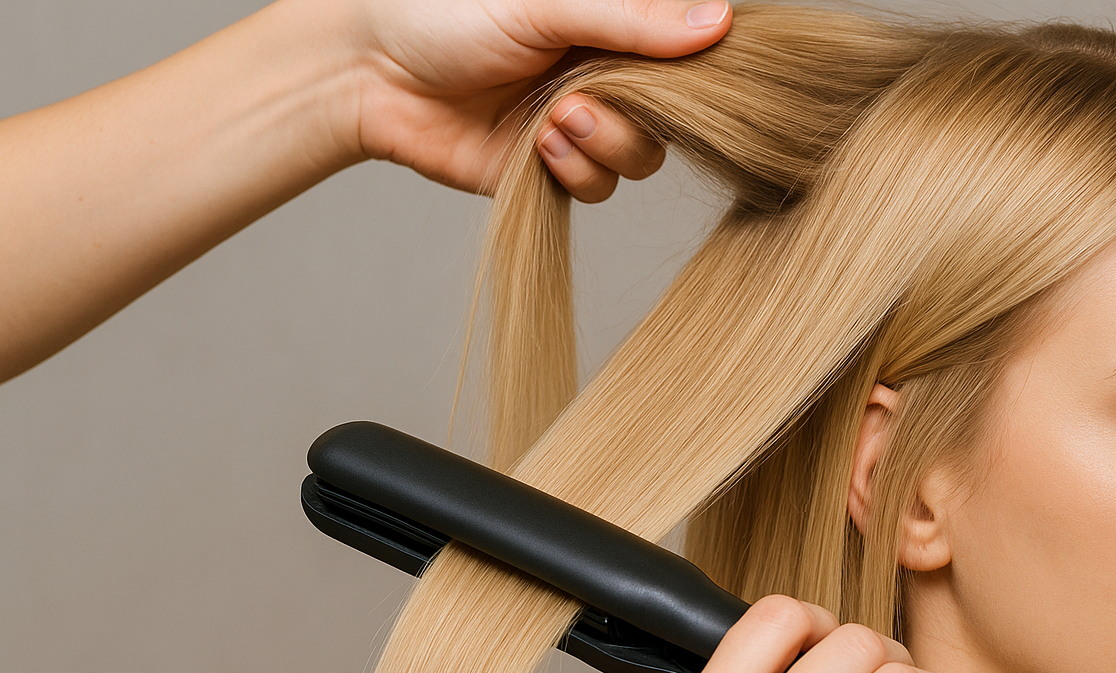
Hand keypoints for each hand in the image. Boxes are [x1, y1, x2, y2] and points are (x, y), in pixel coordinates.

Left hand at [339, 0, 732, 195]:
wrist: (373, 74)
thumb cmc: (444, 15)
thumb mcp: (546, 4)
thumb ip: (630, 18)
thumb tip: (719, 21)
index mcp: (612, 24)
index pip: (689, 48)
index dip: (698, 66)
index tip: (687, 71)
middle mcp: (607, 72)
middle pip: (676, 114)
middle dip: (638, 115)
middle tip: (583, 98)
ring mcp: (583, 123)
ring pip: (642, 158)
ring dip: (605, 145)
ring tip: (555, 120)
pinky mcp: (554, 169)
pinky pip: (599, 188)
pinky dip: (576, 172)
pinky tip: (538, 146)